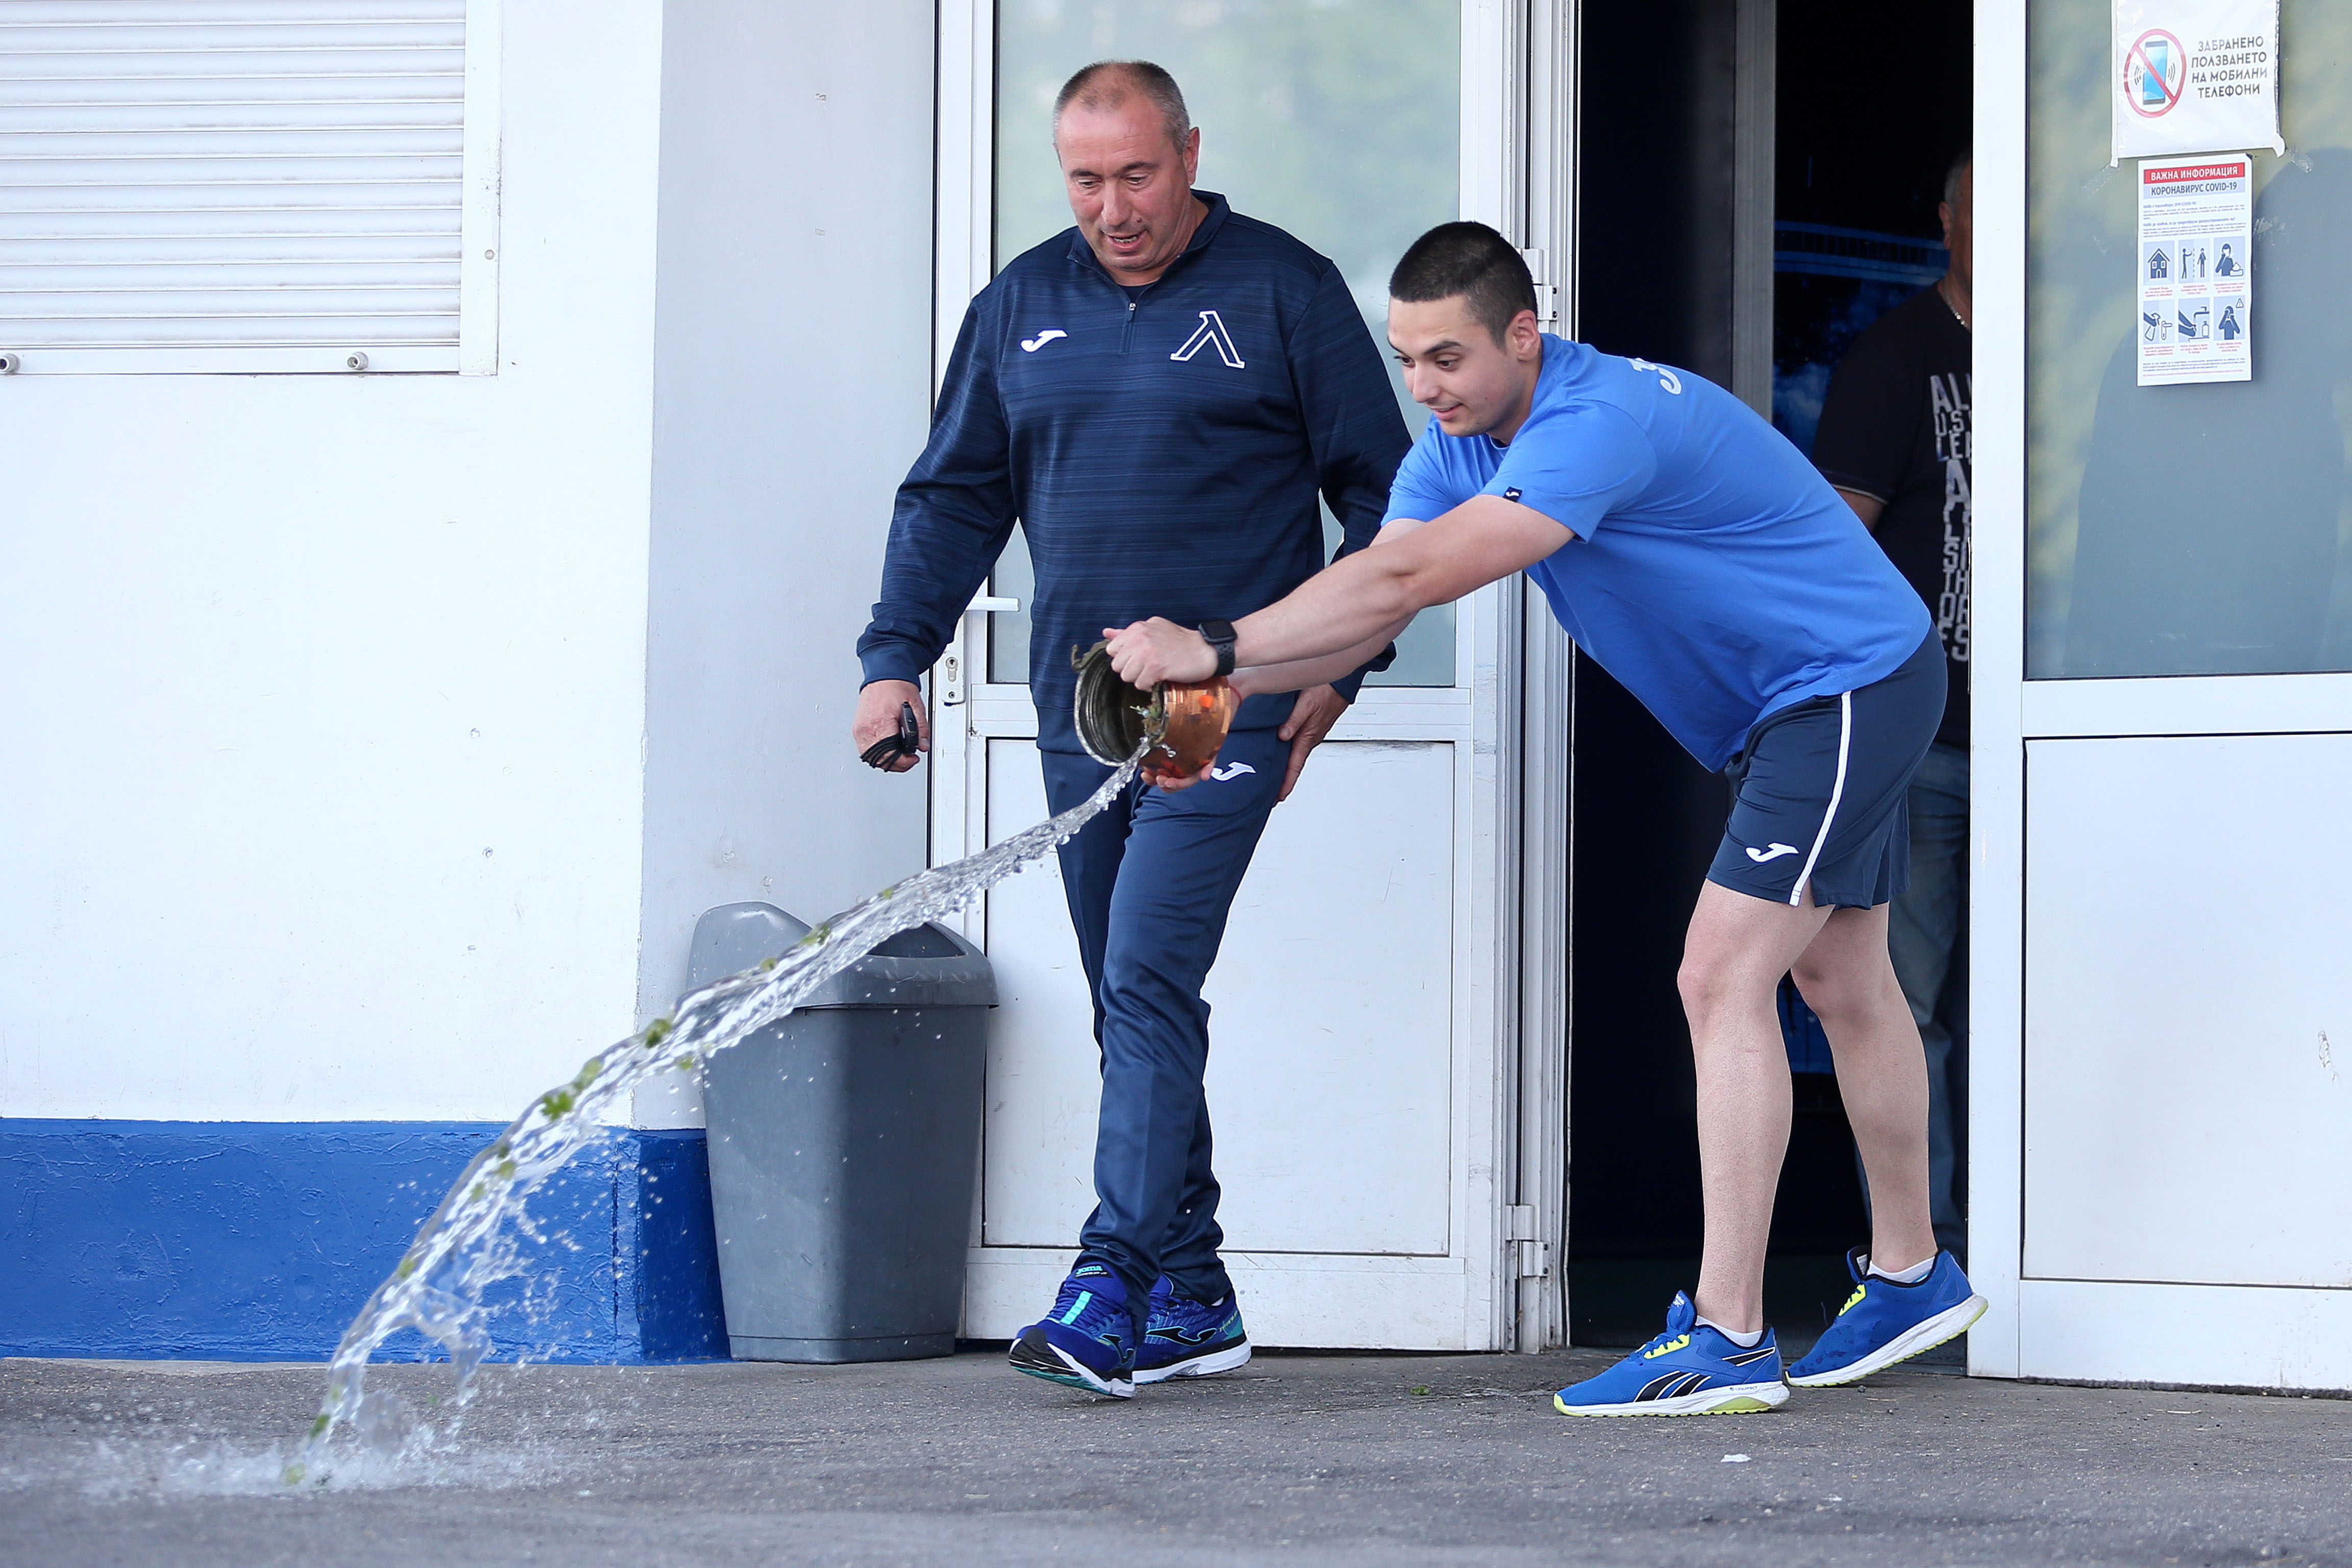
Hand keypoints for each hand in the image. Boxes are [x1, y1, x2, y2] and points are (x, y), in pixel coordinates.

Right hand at [852, 680, 928, 772]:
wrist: (884, 675)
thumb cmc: (896, 687)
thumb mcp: (916, 706)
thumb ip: (921, 729)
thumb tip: (923, 745)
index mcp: (880, 723)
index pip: (889, 755)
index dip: (903, 762)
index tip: (912, 759)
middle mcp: (866, 728)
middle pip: (879, 760)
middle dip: (896, 764)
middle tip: (908, 759)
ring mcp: (859, 730)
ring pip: (870, 758)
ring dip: (886, 760)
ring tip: (899, 755)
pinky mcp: (858, 729)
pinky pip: (865, 749)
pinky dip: (877, 753)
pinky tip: (888, 750)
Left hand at [1104, 617, 1216, 688]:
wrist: (1205, 650)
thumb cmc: (1180, 641)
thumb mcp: (1153, 628)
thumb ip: (1128, 633)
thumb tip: (1106, 633)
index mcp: (1137, 628)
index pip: (1112, 649)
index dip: (1124, 658)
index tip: (1138, 658)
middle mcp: (1140, 637)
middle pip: (1117, 665)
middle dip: (1130, 670)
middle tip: (1147, 667)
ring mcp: (1147, 652)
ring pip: (1126, 676)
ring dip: (1139, 678)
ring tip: (1153, 673)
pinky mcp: (1156, 667)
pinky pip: (1140, 684)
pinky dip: (1148, 685)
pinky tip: (1159, 678)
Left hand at [1275, 684, 1346, 802]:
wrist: (1341, 684)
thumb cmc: (1325, 691)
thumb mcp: (1306, 704)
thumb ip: (1294, 720)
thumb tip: (1283, 735)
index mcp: (1308, 737)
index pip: (1295, 766)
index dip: (1287, 783)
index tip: (1279, 797)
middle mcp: (1310, 739)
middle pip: (1295, 764)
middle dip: (1284, 780)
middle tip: (1272, 793)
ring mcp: (1312, 734)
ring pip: (1297, 755)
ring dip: (1287, 767)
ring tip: (1275, 777)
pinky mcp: (1312, 727)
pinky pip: (1299, 745)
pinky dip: (1291, 753)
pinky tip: (1284, 752)